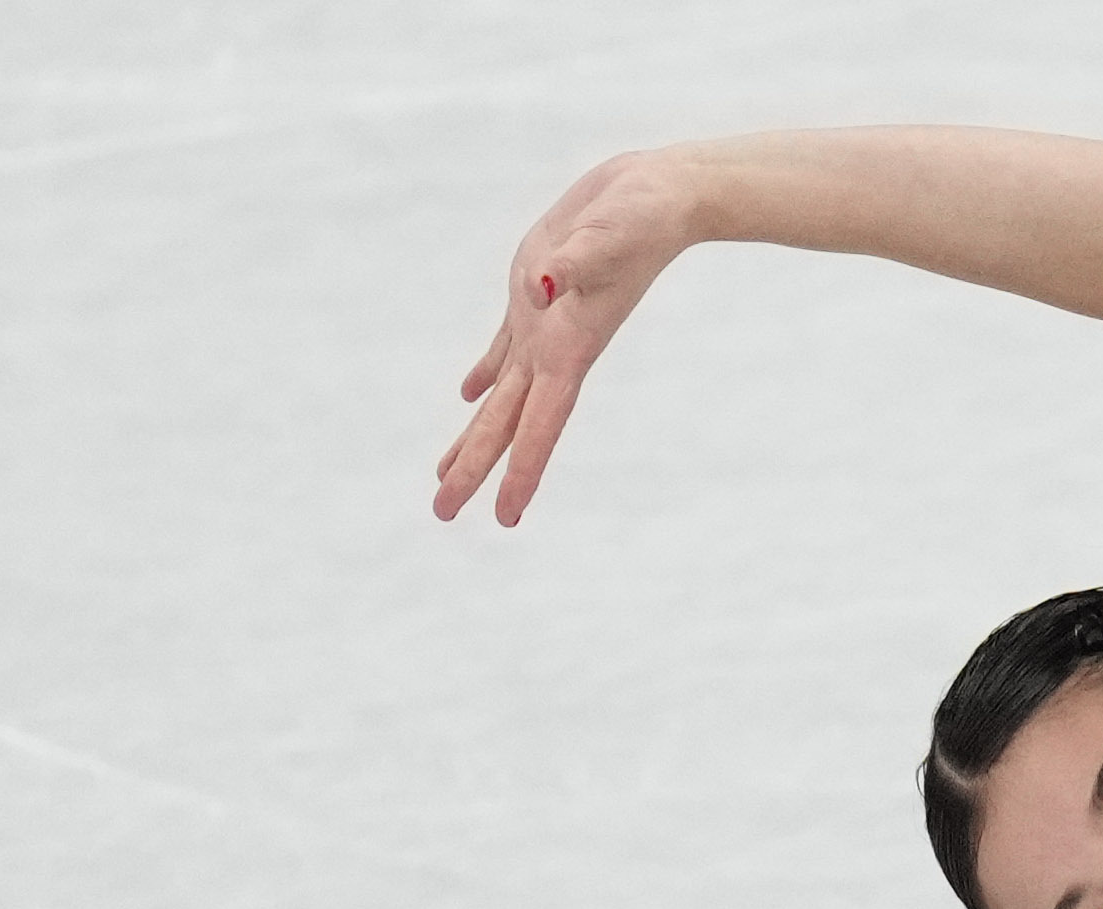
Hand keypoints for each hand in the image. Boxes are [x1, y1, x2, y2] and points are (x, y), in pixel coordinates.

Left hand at [435, 153, 696, 526]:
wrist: (660, 196)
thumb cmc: (643, 216)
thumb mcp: (609, 235)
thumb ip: (577, 262)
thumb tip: (544, 286)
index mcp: (570, 347)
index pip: (540, 425)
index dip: (522, 472)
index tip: (504, 518)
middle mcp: (555, 350)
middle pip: (509, 424)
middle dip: (475, 469)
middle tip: (442, 513)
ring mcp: (544, 327)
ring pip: (501, 398)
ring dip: (475, 437)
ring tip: (444, 475)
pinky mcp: (536, 297)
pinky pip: (504, 351)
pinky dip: (484, 378)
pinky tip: (467, 396)